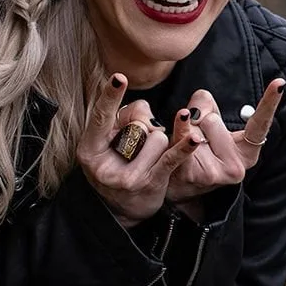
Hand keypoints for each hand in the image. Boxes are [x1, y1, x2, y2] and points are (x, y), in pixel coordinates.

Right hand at [76, 74, 201, 226]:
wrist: (121, 209)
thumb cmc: (116, 164)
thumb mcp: (107, 142)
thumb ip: (122, 119)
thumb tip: (146, 113)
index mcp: (90, 148)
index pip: (100, 117)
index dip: (110, 96)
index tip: (118, 77)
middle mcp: (105, 164)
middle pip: (137, 124)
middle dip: (144, 127)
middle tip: (136, 145)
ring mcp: (128, 176)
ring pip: (157, 137)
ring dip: (159, 142)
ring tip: (148, 157)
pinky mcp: (151, 183)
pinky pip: (172, 158)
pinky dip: (184, 147)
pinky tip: (195, 139)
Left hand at [165, 78, 285, 205]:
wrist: (177, 183)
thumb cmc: (197, 148)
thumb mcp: (208, 122)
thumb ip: (203, 104)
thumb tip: (192, 113)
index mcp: (248, 152)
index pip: (260, 123)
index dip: (270, 102)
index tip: (280, 83)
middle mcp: (237, 166)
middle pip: (213, 120)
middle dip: (198, 125)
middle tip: (197, 142)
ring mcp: (217, 174)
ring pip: (196, 129)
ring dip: (184, 133)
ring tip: (186, 149)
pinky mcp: (194, 176)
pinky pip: (184, 140)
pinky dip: (180, 130)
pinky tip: (183, 128)